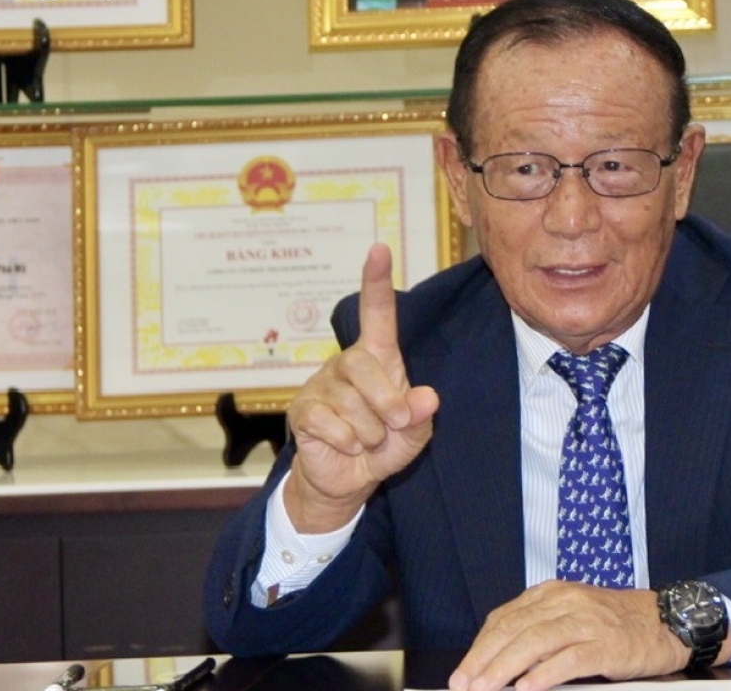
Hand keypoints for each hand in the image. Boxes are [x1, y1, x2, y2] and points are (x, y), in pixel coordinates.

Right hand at [283, 243, 438, 532]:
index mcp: (377, 359)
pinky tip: (349, 446)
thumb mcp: (413, 435)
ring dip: (369, 431)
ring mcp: (320, 386)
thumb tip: (428, 397)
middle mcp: (346, 365)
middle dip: (386, 399)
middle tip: (397, 424)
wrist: (348, 481)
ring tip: (369, 441)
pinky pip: (327, 420)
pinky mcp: (302, 411)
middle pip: (362, 363)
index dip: (376, 281)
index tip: (380, 248)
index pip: (377, 314)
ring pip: (348, 401)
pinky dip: (347, 440)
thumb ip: (422, 416)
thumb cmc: (384, 446)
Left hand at [449, 581, 701, 690]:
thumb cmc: (617, 623)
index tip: (463, 671)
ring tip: (485, 688)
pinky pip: (569, 659)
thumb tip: (499, 658)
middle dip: (483, 660)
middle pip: (513, 629)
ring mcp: (586, 621)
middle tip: (464, 684)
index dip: (479, 646)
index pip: (503, 618)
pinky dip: (544, 674)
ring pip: (534, 642)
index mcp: (552, 593)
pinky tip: (527, 688)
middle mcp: (566, 601)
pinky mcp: (606, 644)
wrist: (668, 620)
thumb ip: (539, 628)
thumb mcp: (573, 614)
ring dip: (504, 668)